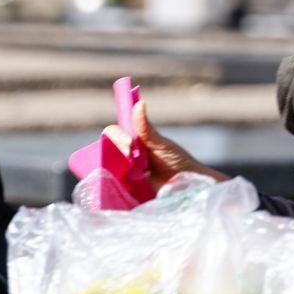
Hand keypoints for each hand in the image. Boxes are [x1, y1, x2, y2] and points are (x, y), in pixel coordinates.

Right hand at [105, 99, 227, 186]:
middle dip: (116, 152)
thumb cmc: (177, 162)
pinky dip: (114, 184)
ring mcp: (123, 173)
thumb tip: (140, 103)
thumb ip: (146, 128)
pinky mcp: (124, 190)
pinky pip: (111, 186)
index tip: (129, 144)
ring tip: (132, 174)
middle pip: (106, 149)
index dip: (117, 136)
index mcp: (132, 141)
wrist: (187, 187)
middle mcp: (124, 156)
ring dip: (115, 168)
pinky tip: (126, 184)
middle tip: (131, 159)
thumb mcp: (161, 144)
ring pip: (106, 167)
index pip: (112, 133)